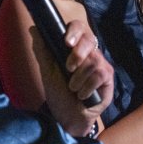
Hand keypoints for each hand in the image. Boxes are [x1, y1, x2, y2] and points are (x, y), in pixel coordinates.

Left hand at [35, 19, 112, 135]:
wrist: (67, 116)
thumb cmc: (58, 92)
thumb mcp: (47, 70)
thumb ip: (42, 50)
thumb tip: (34, 28)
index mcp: (75, 46)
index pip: (79, 27)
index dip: (74, 31)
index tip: (66, 42)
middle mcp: (90, 52)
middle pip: (89, 40)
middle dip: (77, 55)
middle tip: (68, 68)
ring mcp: (100, 64)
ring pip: (93, 60)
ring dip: (78, 78)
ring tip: (73, 88)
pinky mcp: (108, 77)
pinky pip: (100, 74)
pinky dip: (87, 87)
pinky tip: (82, 94)